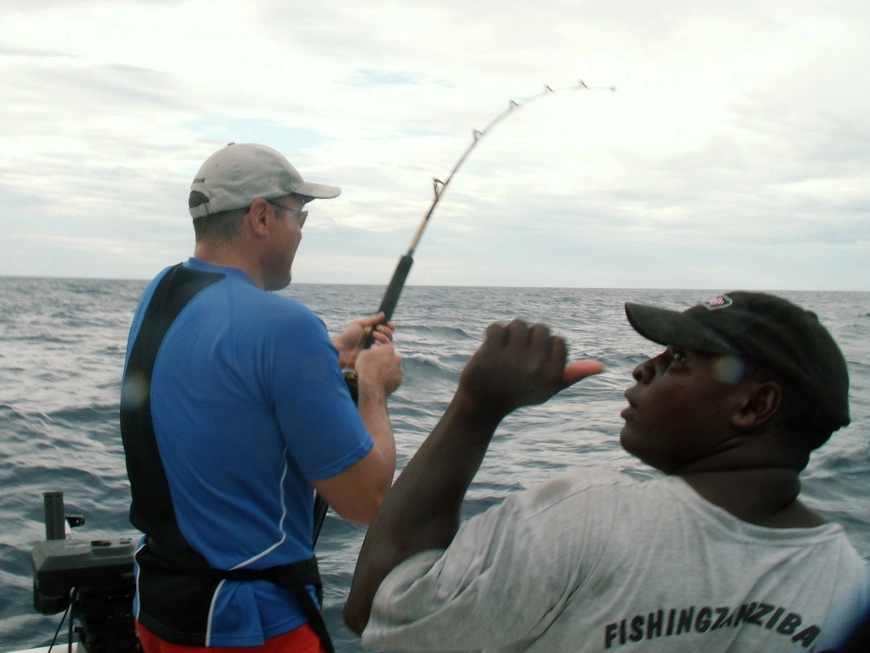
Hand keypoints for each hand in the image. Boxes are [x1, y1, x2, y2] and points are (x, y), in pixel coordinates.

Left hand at [333, 312, 394, 368]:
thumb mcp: (359, 324)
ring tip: (374, 336)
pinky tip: (374, 345)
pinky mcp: (375, 357)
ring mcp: (376, 349)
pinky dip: (381, 346)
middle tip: (377, 329)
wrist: (341, 350)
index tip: (389, 324)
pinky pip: (384, 352)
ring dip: (384, 337)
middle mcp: (375, 341)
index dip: (389, 326)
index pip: (385, 329)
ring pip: (389, 344)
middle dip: (386, 331)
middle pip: (389, 336)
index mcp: (372, 332)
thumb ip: (371, 320)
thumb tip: (383, 314)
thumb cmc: (348, 336)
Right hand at [355, 341, 403, 396]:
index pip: (385, 345)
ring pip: (394, 367)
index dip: (379, 345)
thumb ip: (370, 349)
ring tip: (378, 374)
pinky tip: (382, 380)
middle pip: (390, 356)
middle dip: (384, 358)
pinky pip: (394, 377)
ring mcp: (399, 369)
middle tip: (376, 363)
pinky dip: (389, 378)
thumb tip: (373, 349)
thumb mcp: (363, 354)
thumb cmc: (366, 368)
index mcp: (389, 349)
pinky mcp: (400, 380)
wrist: (372, 386)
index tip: (375, 346)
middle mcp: (397, 358)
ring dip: (387, 368)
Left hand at [458, 319, 603, 415]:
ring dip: (511, 332)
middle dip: (529, 336)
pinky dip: (492, 332)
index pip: (558, 340)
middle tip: (517, 354)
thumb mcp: (548, 388)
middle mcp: (534, 370)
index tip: (532, 360)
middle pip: (541, 328)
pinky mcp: (489, 355)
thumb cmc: (519, 393)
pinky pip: (496, 327)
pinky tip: (490, 346)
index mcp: (551, 377)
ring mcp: (511, 362)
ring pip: (519, 324)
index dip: (544, 346)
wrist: (482, 404)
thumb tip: (601, 366)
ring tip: (504, 349)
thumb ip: (573, 375)